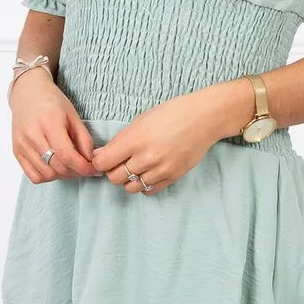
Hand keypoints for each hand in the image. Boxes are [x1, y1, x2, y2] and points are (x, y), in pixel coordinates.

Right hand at [11, 69, 100, 182]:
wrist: (28, 93)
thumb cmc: (52, 102)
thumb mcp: (73, 115)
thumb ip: (84, 139)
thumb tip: (91, 161)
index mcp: (49, 123)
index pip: (67, 155)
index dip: (83, 167)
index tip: (94, 170)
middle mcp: (32, 136)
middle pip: (57, 167)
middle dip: (75, 172)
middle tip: (84, 167)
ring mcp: (22, 145)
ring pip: (46, 174)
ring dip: (62, 175)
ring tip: (70, 165)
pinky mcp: (16, 151)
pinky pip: (34, 176)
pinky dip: (47, 176)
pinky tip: (54, 166)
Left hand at [89, 89, 223, 194]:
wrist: (204, 118)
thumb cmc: (172, 113)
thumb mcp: (141, 120)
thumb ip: (121, 139)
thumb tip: (101, 155)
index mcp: (135, 139)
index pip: (103, 163)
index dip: (99, 162)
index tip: (102, 158)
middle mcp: (146, 157)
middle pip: (114, 178)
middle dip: (112, 171)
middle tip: (118, 163)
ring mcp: (161, 169)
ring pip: (131, 187)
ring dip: (128, 179)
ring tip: (135, 168)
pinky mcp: (173, 177)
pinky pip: (149, 190)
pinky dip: (144, 185)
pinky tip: (147, 173)